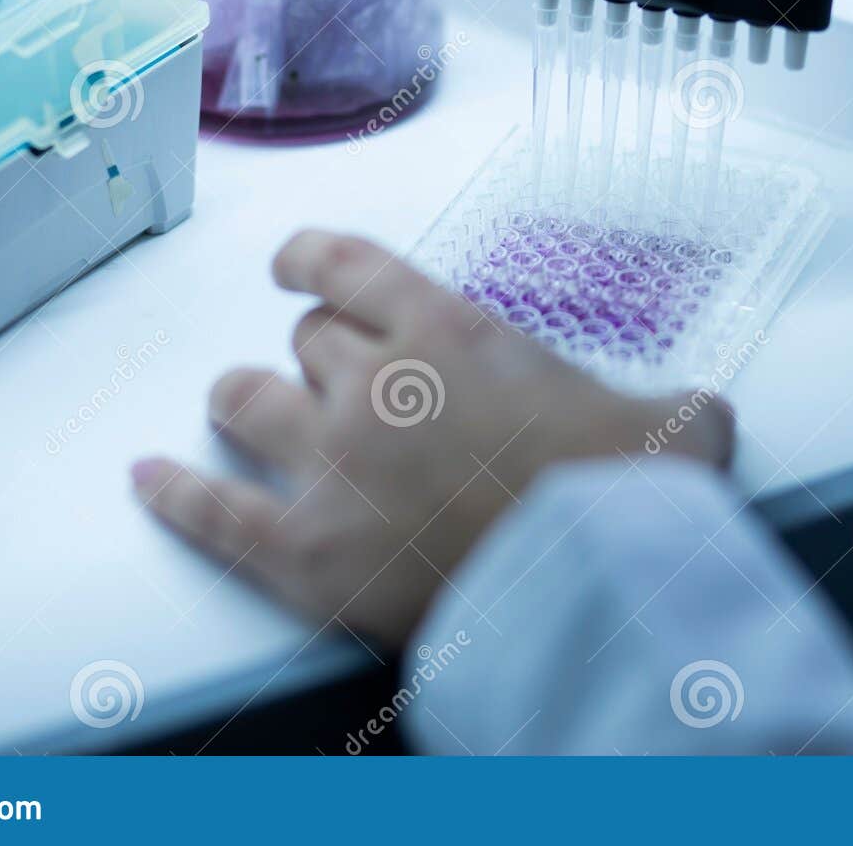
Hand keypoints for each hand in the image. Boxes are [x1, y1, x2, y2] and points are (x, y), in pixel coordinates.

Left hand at [132, 230, 732, 645]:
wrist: (594, 592)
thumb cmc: (626, 501)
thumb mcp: (675, 427)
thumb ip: (677, 407)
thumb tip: (703, 421)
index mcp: (451, 334)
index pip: (345, 265)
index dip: (309, 258)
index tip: (296, 265)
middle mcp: (375, 381)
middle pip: (306, 341)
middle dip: (321, 359)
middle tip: (342, 385)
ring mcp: (330, 464)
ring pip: (248, 399)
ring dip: (248, 401)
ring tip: (246, 410)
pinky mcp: (304, 552)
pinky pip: (212, 510)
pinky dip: (175, 495)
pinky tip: (149, 482)